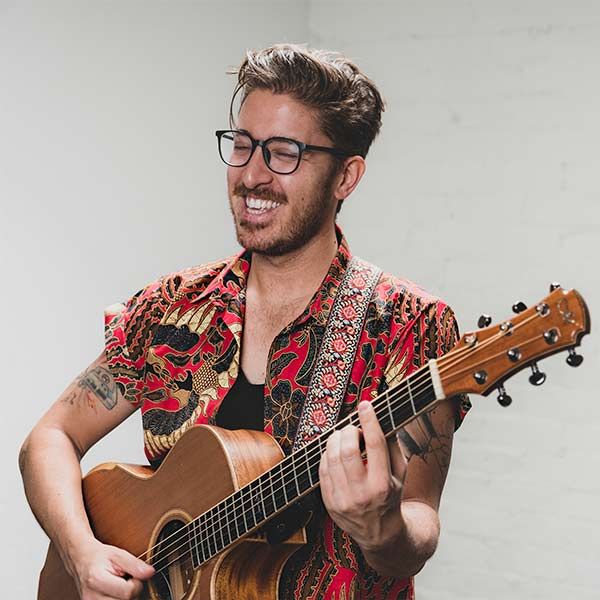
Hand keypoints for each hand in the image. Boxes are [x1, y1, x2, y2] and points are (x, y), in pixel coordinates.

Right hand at [70, 539, 153, 599]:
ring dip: (125, 598)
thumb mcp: (118, 554)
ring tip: (120, 586)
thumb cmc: (100, 557)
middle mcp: (91, 597)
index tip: (133, 576)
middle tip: (126, 580)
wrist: (82, 562)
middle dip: (132, 593)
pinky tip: (116, 593)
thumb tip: (150, 573)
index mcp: (96, 580)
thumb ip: (134, 564)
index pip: (128, 592)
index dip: (137, 583)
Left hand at [319, 400, 407, 549]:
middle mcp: (362, 494)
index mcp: (384, 485)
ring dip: (335, 440)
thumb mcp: (400, 473)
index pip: (376, 445)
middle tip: (352, 427)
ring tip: (343, 436)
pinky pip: (322, 470)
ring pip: (331, 458)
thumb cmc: (392, 495)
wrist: (380, 534)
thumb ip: (393, 445)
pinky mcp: (329, 503)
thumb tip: (382, 416)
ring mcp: (343, 501)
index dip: (369, 421)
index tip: (365, 405)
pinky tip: (335, 452)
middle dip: (348, 431)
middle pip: (348, 451)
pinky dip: (327, 455)